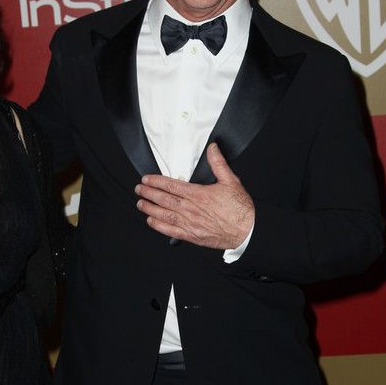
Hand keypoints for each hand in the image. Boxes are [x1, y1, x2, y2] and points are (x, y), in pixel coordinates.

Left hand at [135, 142, 254, 248]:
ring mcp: (190, 223)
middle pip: (164, 199)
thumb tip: (212, 148)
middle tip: (139, 189)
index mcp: (198, 194)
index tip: (147, 179)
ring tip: (140, 203)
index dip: (156, 181)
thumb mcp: (231, 181)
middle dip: (149, 193)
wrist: (247, 231)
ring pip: (164, 214)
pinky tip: (151, 221)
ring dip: (150, 208)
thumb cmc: (240, 209)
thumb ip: (218, 163)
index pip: (171, 185)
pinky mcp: (192, 235)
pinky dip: (159, 226)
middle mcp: (191, 209)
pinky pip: (171, 230)